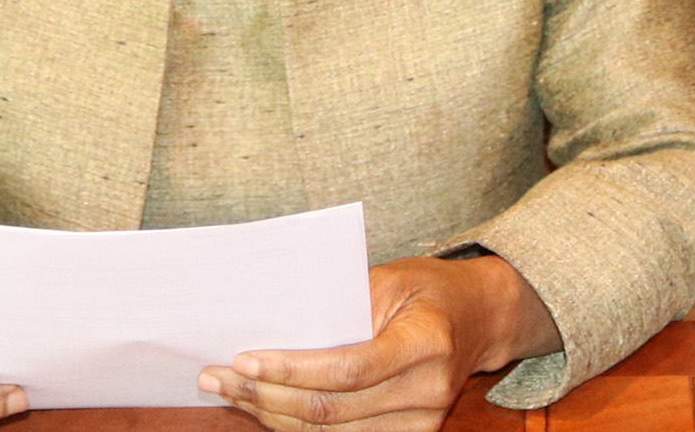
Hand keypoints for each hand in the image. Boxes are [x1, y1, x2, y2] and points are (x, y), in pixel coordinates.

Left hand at [198, 255, 559, 431]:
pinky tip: (262, 408)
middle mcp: (427, 391)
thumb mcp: (388, 277)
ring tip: (227, 393)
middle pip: (332, 409)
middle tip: (215, 378)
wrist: (480, 318)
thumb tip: (272, 325)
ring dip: (271, 416)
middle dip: (265, 397)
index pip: (348, 369)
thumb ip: (337, 304)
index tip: (243, 360)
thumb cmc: (426, 290)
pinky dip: (296, 427)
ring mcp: (422, 422)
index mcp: (425, 342)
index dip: (292, 370)